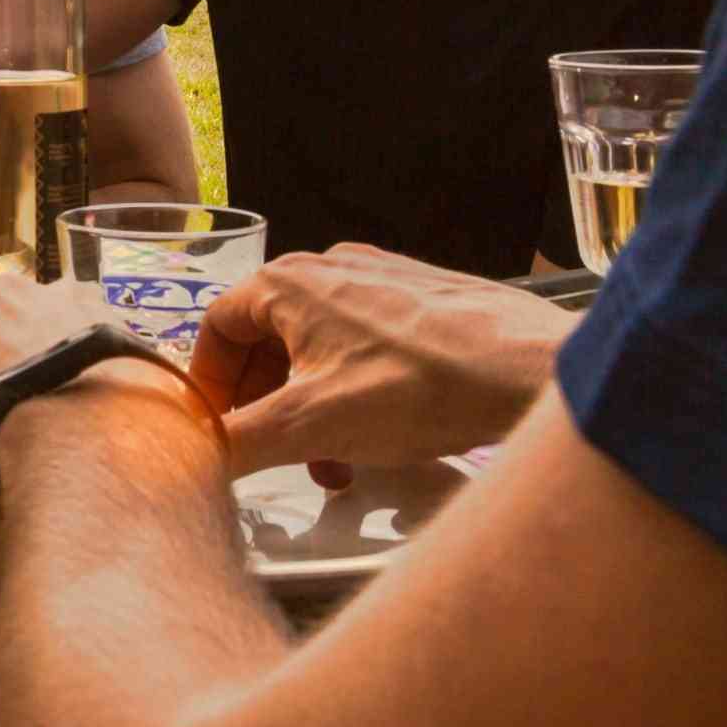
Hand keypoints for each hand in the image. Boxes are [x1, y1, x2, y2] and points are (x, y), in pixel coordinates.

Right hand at [187, 243, 575, 482]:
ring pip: (320, 345)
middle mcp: (332, 267)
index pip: (217, 327)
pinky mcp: (425, 300)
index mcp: (289, 283)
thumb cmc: (423, 385)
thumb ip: (239, 441)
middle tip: (276, 451)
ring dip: (312, 404)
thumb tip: (196, 455)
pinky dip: (355, 389)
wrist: (530, 372)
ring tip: (334, 459)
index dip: (209, 383)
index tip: (215, 425)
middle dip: (267, 403)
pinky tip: (382, 433)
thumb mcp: (310, 426)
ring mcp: (382, 279)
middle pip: (269, 338)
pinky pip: (366, 344)